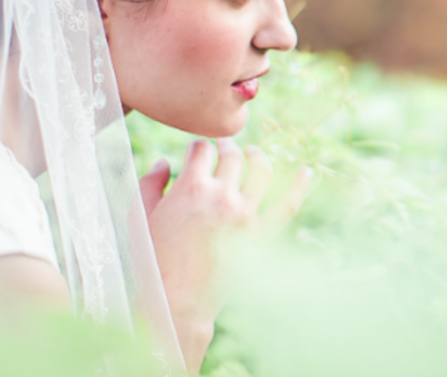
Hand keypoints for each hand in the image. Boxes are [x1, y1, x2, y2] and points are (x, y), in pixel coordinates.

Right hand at [139, 138, 310, 371]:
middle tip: (225, 146)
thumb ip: (150, 182)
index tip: (197, 153)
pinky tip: (306, 173)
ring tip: (252, 154)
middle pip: (232, 156)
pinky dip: (300, 187)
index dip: (198, 147)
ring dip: (257, 156)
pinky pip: (288, 206)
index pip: (202, 148)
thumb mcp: (140, 215)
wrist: (175, 300)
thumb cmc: (152, 258)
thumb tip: (163, 161)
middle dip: (226, 146)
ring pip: (261, 171)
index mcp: (192, 187)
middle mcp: (222, 196)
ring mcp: (245, 215)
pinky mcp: (261, 235)